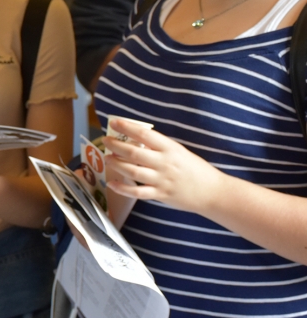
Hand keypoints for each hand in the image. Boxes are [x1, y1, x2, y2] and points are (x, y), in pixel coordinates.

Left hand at [103, 117, 223, 214]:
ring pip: (132, 171)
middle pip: (134, 153)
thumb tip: (136, 139)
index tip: (114, 122)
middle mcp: (164, 163)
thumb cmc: (195, 169)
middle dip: (116, 145)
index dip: (127, 127)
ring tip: (108, 158)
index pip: (144, 134)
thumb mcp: (179, 151)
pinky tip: (111, 183)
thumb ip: (159, 146)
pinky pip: (137, 192)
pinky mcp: (160, 194)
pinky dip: (122, 188)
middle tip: (105, 140)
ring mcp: (161, 180)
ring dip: (116, 164)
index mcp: (170, 148)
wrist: (212, 191)